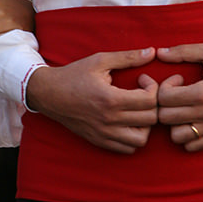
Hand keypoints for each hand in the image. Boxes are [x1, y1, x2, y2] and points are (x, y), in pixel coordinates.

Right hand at [26, 49, 158, 153]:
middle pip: (150, 120)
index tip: (142, 79)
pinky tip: (128, 122)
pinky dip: (133, 138)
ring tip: (138, 110)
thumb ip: (128, 57)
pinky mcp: (99, 141)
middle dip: (153, 103)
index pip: (149, 100)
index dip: (153, 87)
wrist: (49, 94)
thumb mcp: (100, 61)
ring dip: (146, 125)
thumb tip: (153, 52)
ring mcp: (104, 134)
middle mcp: (109, 120)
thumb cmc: (74, 75)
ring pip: (141, 140)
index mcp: (110, 99)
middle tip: (142, 92)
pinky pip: (127, 149)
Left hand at [156, 44, 202, 150]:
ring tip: (183, 109)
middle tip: (177, 95)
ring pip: (176, 136)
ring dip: (174, 123)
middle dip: (165, 104)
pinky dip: (187, 135)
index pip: (163, 99)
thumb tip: (160, 53)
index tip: (178, 80)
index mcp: (202, 93)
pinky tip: (193, 120)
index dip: (164, 87)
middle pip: (165, 118)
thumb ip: (183, 51)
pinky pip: (192, 146)